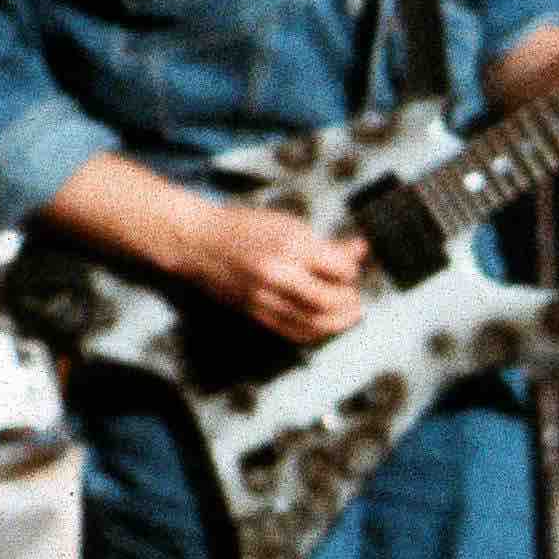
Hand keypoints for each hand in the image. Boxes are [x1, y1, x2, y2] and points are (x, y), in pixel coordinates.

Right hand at [187, 201, 365, 344]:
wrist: (198, 242)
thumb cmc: (243, 228)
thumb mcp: (289, 225)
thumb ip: (327, 244)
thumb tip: (360, 250)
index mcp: (291, 246)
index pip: (340, 269)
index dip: (351, 272)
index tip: (350, 270)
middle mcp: (279, 274)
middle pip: (330, 301)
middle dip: (350, 302)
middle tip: (355, 297)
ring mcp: (265, 297)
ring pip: (315, 322)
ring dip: (339, 322)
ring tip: (349, 315)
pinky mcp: (256, 313)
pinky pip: (293, 332)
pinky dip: (315, 332)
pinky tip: (324, 325)